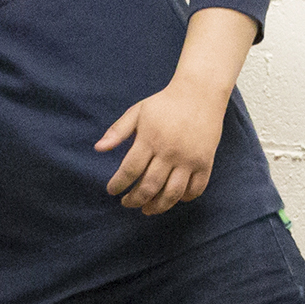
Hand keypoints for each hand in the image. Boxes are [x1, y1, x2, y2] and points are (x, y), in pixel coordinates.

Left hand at [96, 81, 229, 214]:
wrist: (200, 93)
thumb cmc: (164, 103)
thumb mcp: (137, 112)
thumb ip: (117, 131)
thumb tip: (98, 149)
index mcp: (150, 139)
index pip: (130, 170)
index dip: (118, 184)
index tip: (111, 190)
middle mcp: (170, 152)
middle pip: (150, 186)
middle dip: (134, 200)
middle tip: (126, 203)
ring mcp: (190, 159)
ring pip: (172, 193)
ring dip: (158, 206)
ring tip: (147, 209)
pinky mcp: (206, 162)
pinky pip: (197, 188)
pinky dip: (185, 198)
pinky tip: (174, 199)